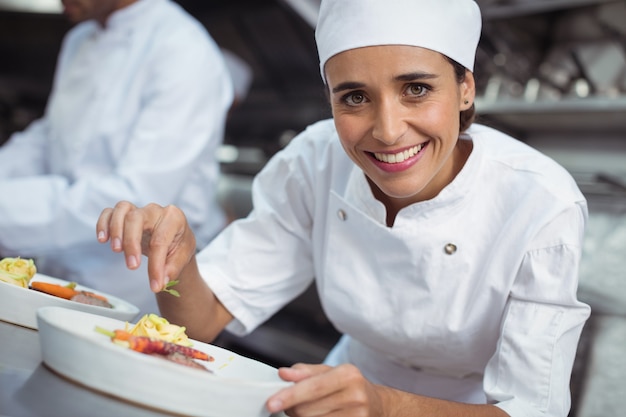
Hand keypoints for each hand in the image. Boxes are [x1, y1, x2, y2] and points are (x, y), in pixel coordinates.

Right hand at [96, 201, 196, 292]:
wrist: (174, 238)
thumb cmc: (178, 245)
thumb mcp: (182, 257)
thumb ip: (172, 269)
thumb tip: (161, 282)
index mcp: (174, 218)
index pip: (160, 240)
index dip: (156, 265)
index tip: (155, 285)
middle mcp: (155, 210)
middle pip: (137, 218)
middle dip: (131, 242)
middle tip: (132, 266)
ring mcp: (139, 210)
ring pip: (122, 209)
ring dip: (115, 230)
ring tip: (116, 250)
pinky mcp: (125, 214)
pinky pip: (109, 212)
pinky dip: (103, 223)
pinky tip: (103, 239)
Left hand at [266, 363, 384, 416]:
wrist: (378, 405)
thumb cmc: (348, 385)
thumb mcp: (329, 371)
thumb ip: (304, 372)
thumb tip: (283, 373)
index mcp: (348, 375)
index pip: (312, 387)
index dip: (290, 396)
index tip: (271, 403)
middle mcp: (355, 396)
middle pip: (308, 410)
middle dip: (292, 408)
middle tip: (291, 404)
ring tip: (307, 410)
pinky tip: (317, 416)